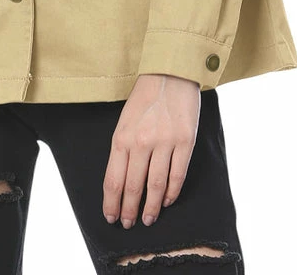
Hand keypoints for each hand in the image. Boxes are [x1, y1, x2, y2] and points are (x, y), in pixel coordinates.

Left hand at [103, 73, 200, 227]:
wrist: (170, 73)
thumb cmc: (145, 97)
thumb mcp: (124, 120)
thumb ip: (122, 148)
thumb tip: (121, 181)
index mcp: (122, 137)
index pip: (113, 180)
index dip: (112, 203)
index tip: (111, 217)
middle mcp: (141, 142)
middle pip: (133, 187)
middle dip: (129, 210)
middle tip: (128, 224)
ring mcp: (164, 142)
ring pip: (155, 186)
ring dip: (151, 207)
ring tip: (149, 219)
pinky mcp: (185, 142)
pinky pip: (177, 175)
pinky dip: (171, 192)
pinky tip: (167, 201)